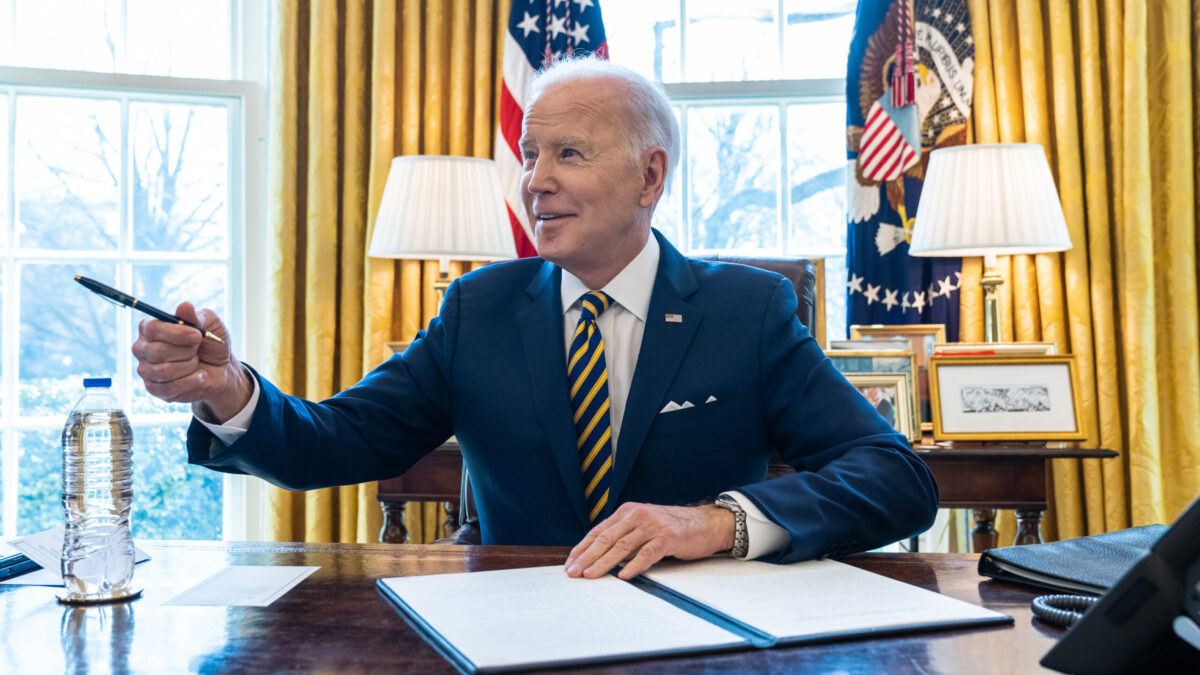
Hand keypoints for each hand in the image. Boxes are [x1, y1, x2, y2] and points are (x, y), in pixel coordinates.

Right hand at [131, 302, 251, 422]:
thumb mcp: (210, 325)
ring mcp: (146, 369)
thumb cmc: (211, 344)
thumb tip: (185, 306)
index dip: (177, 333)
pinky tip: (198, 376)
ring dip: (190, 367)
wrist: (221, 369)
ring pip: (164, 371)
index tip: (197, 335)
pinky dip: (191, 381)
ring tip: (196, 363)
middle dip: (187, 352)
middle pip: (158, 352)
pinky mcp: (154, 388)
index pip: (153, 329)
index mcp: (151, 327)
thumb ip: (196, 316)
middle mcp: (143, 348)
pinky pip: (170, 387)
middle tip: (197, 351)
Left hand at [564, 502, 734, 579]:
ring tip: (590, 575)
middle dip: (586, 557)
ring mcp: (652, 525)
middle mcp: (636, 515)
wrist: (706, 523)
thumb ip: (624, 536)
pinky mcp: (668, 536)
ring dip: (603, 562)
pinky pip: (648, 553)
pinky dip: (634, 565)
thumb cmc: (672, 528)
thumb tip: (598, 557)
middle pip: (606, 538)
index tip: (569, 563)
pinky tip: (624, 575)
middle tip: (573, 572)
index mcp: (627, 512)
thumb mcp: (643, 526)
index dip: (582, 548)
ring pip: (622, 546)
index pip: (599, 531)